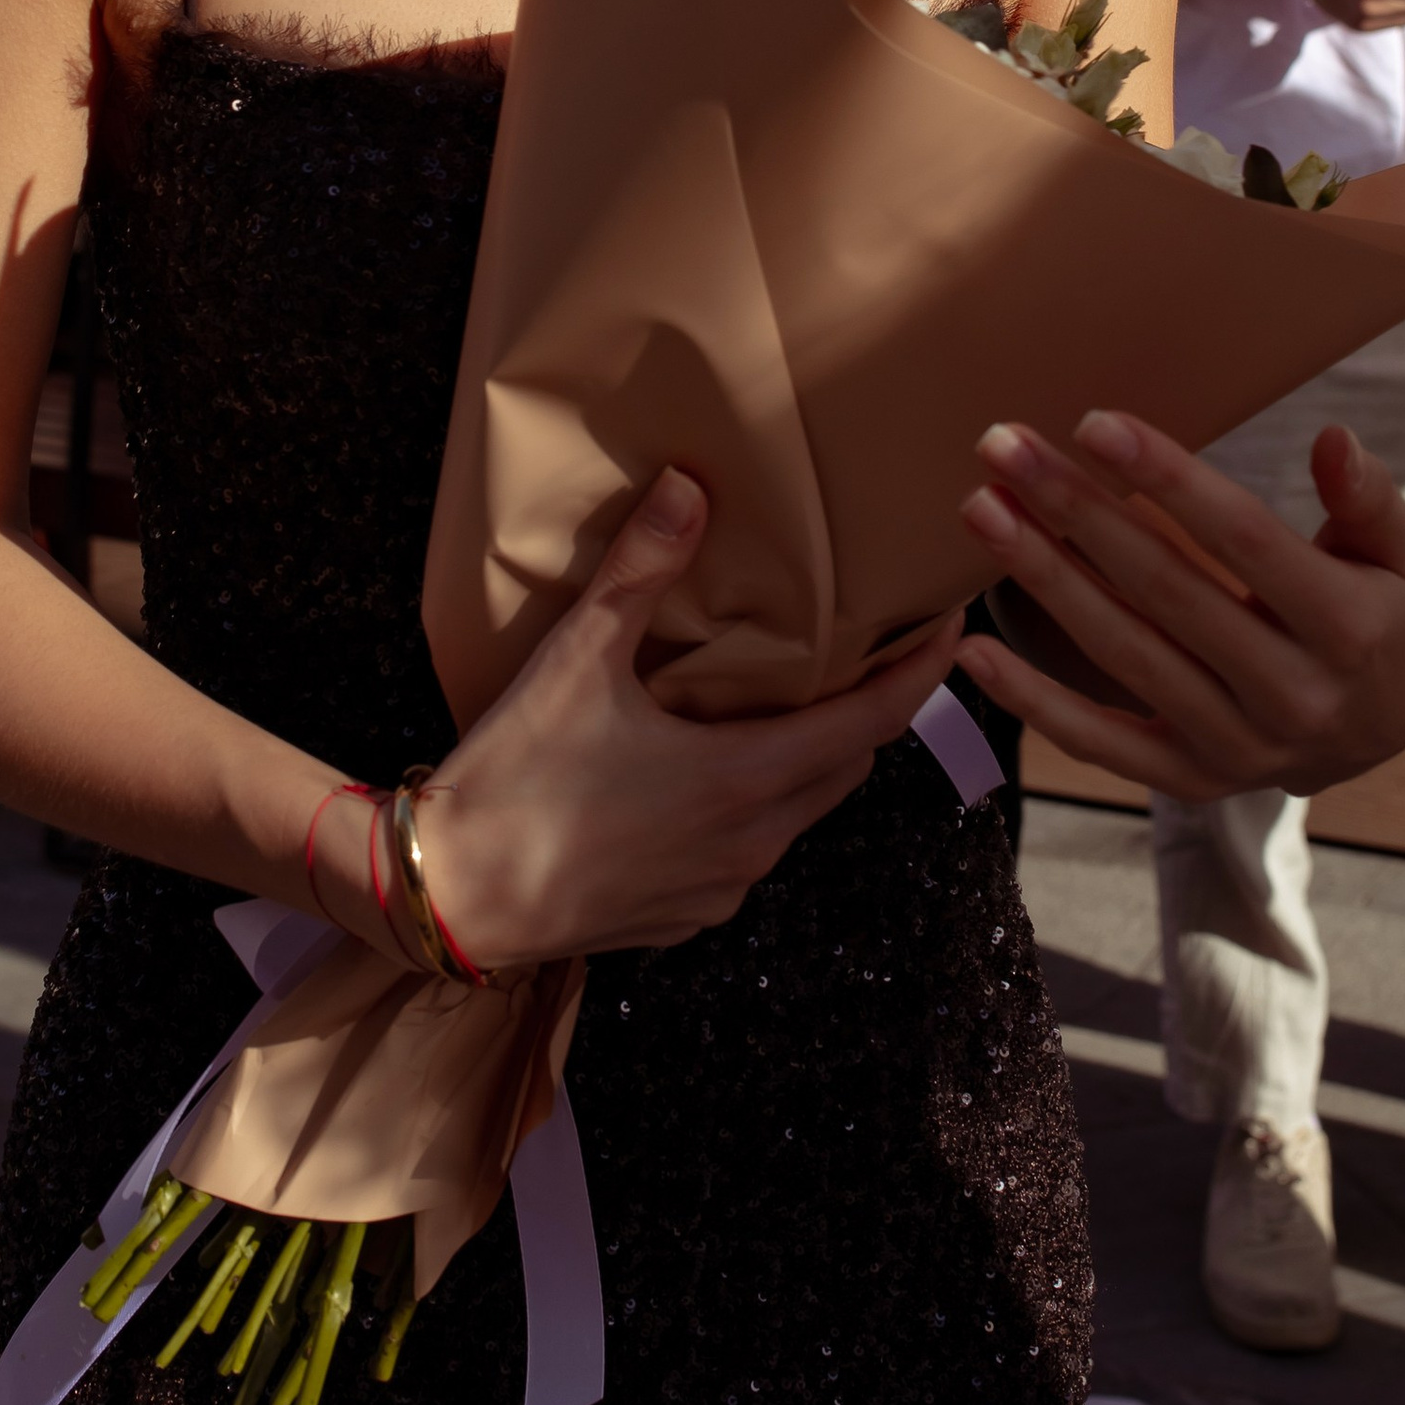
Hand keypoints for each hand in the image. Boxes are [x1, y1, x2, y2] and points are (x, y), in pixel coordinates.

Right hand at [416, 470, 964, 970]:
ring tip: (791, 705)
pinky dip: (755, 809)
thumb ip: (641, 572)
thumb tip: (688, 487)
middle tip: (873, 655)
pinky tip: (713, 775)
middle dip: (869, 713)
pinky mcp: (682, 918)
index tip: (952, 631)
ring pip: (797, 816)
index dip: (920, 676)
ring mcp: (719, 889)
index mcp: (746, 779)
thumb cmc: (517, 780)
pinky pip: (747, 856)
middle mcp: (752, 842)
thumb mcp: (577, 661)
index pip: (872, 724)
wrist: (452, 899)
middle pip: (844, 769)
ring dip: (808, 762)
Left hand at [954, 410, 1404, 804]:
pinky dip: (1033, 701)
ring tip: (982, 510)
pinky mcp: (1188, 778)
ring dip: (1044, 579)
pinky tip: (974, 650)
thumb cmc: (1374, 615)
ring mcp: (1235, 746)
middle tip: (1003, 446)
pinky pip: (1100, 743)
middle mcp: (1290, 694)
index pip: (1243, 539)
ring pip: (1123, 655)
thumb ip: (1368, 499)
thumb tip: (1334, 440)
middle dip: (1076, 512)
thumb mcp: (1393, 555)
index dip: (1167, 479)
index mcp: (1347, 628)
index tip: (1093, 422)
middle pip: (1164, 590)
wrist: (1377, 736)